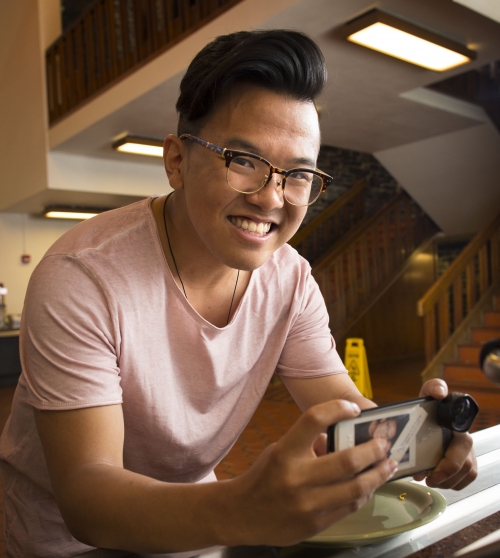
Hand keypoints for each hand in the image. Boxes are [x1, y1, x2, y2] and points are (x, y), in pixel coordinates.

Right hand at [226, 400, 397, 546]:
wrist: (242, 514)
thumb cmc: (264, 476)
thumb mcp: (280, 451)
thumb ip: (309, 444)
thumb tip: (343, 439)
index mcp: (285, 452)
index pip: (314, 420)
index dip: (337, 409)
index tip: (353, 409)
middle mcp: (297, 478)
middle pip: (347, 460)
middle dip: (373, 450)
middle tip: (385, 443)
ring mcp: (308, 505)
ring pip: (356, 488)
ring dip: (378, 474)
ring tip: (389, 464)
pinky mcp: (315, 525)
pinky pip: (349, 507)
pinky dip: (364, 493)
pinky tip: (370, 485)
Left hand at [413, 379, 476, 489]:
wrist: (427, 415)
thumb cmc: (429, 406)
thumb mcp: (428, 394)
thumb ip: (434, 387)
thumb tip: (440, 392)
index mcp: (459, 426)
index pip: (463, 445)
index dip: (451, 462)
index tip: (435, 470)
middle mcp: (466, 440)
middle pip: (466, 465)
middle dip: (447, 476)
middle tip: (429, 479)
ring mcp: (467, 453)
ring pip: (466, 474)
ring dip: (447, 481)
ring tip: (429, 479)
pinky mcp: (465, 463)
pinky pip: (465, 479)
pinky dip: (451, 483)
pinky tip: (437, 480)